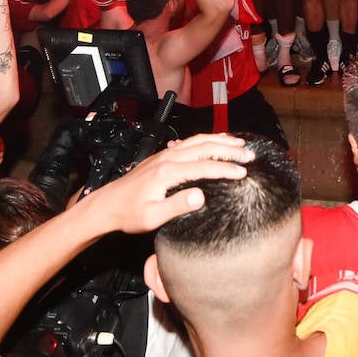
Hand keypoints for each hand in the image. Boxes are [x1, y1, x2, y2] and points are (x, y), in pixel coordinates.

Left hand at [81, 133, 252, 234]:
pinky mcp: (162, 156)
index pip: (204, 166)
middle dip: (229, 149)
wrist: (107, 204)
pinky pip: (189, 142)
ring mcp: (165, 154)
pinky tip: (215, 141)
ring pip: (197, 140)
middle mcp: (168, 158)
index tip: (244, 173)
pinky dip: (207, 139)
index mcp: (167, 172)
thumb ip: (177, 206)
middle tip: (250, 154)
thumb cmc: (129, 214)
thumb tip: (201, 195)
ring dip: (220, 140)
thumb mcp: (152, 217)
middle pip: (204, 147)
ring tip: (239, 143)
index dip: (226, 168)